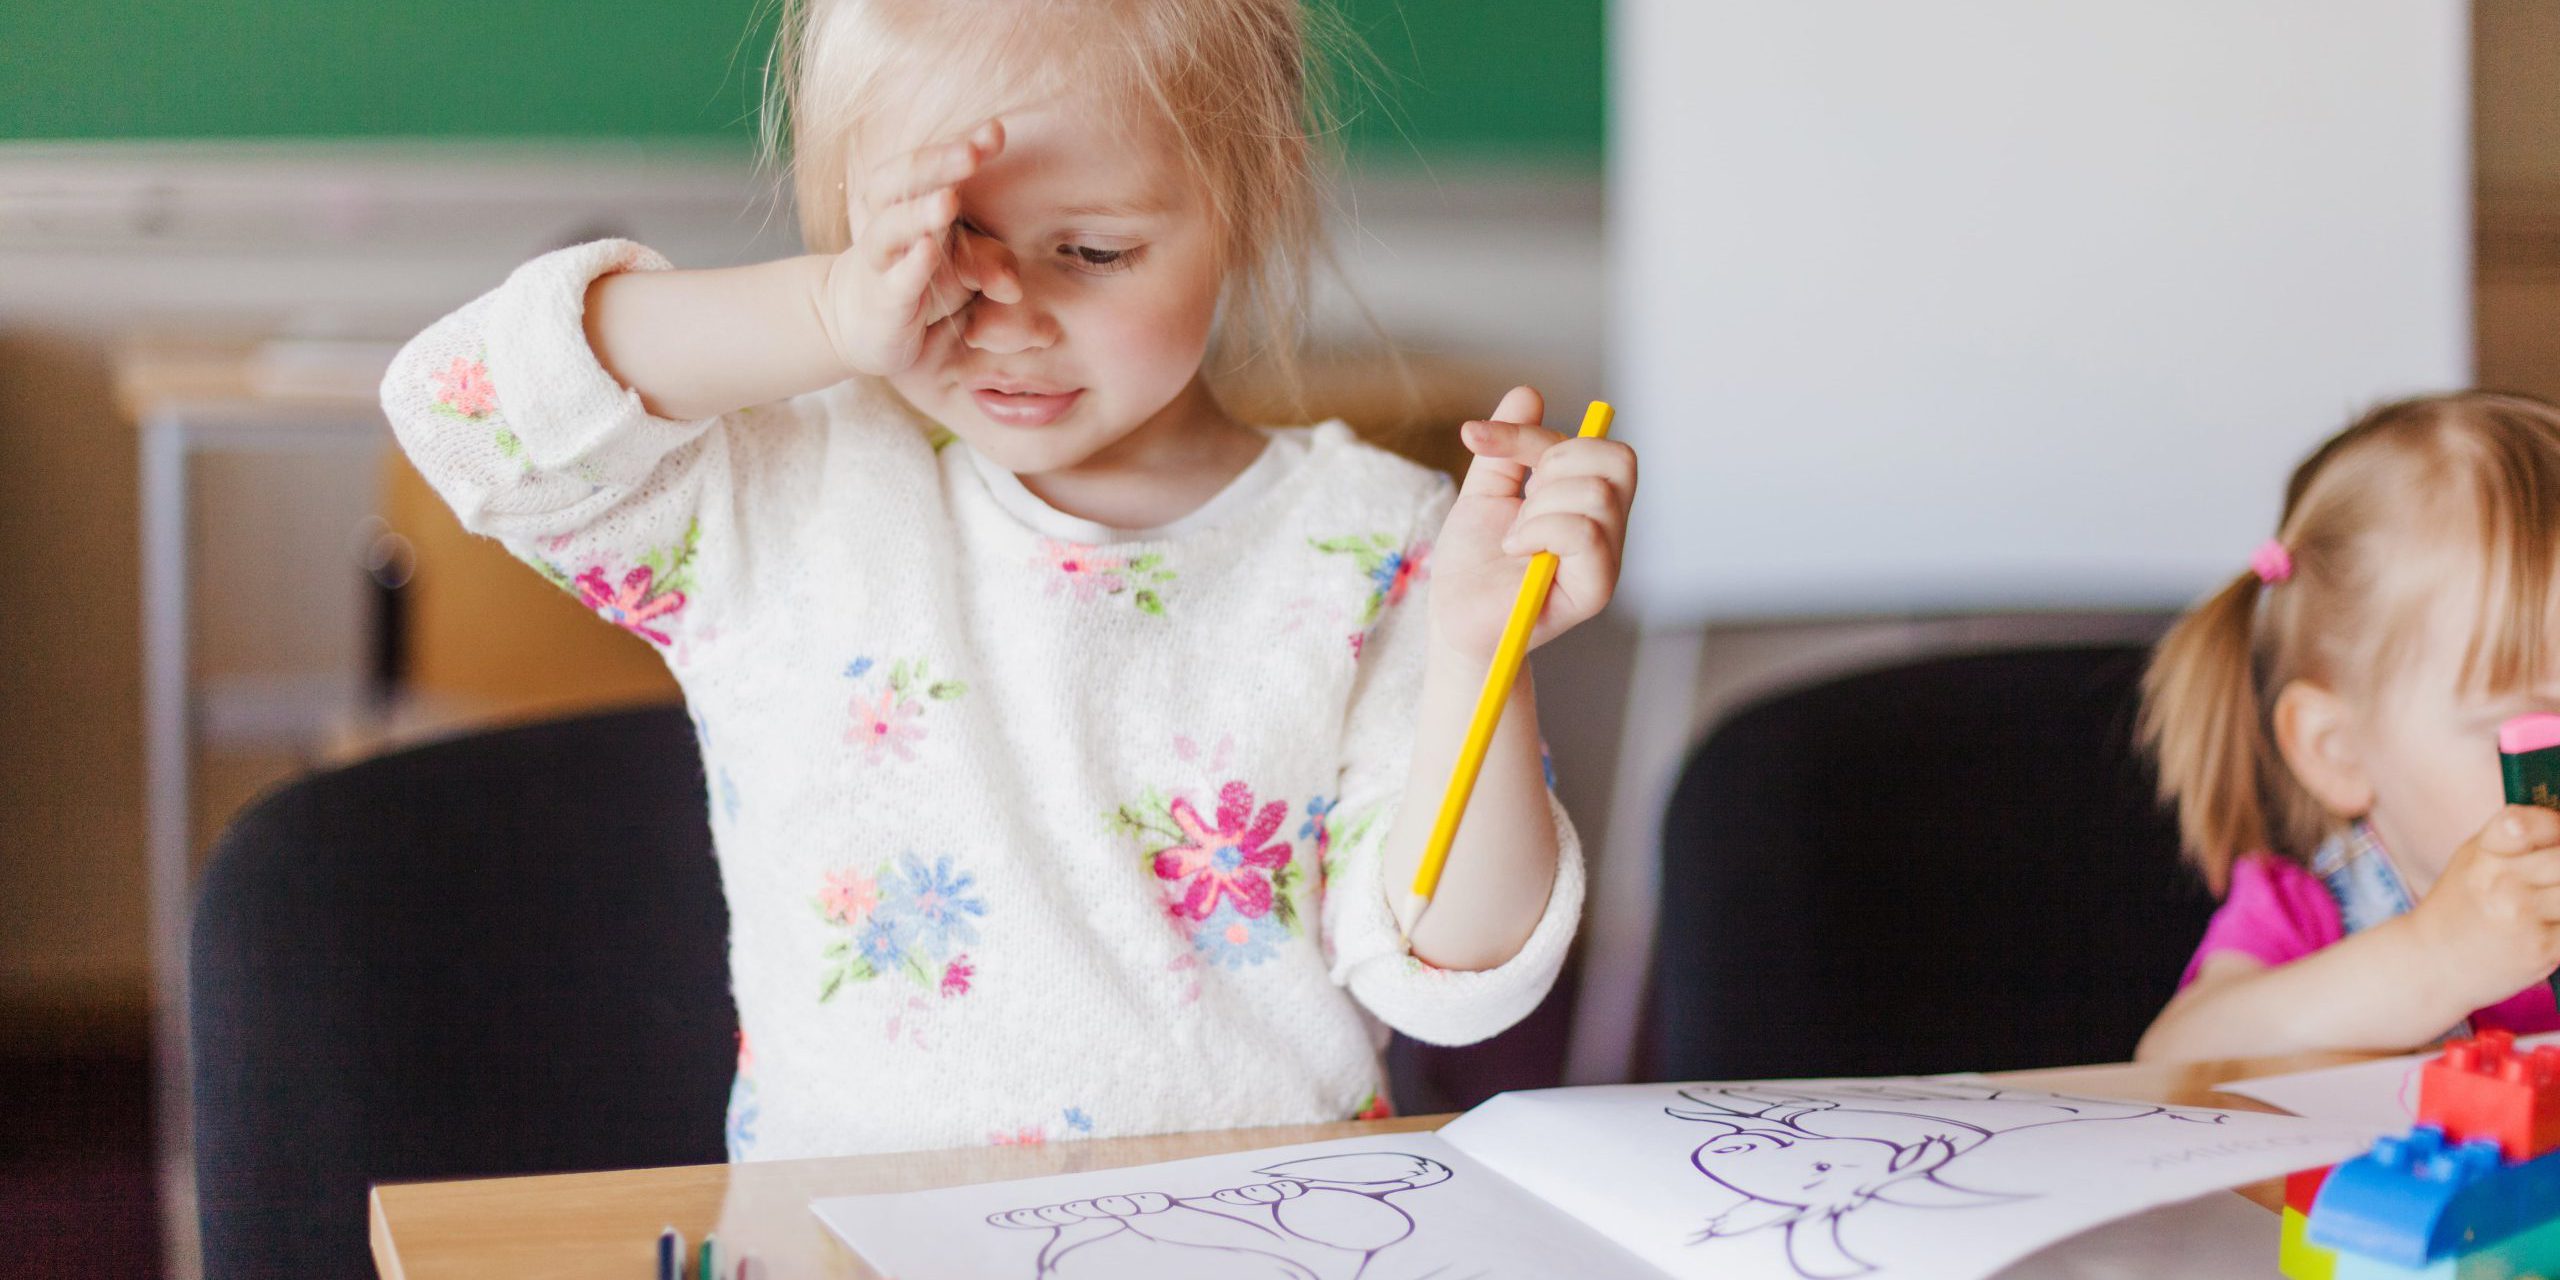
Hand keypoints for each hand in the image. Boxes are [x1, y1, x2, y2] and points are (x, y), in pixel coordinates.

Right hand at [813, 120, 1024, 376]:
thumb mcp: (961, 269)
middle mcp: (888, 222)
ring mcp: (881, 263)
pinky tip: (928, 251)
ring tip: (949, 199)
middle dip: (936, 164)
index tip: (995, 131)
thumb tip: (1014, 286)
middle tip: (971, 152)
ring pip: (890, 229)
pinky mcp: (881, 303)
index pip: (931, 166)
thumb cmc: (918, 282)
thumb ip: (990, 263)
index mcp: (905, 200)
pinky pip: (894, 282)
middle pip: (901, 182)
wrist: (857, 326)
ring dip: (919, 212)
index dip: (961, 145)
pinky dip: (910, 267)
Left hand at [1428, 386, 1637, 662]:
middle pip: (1618, 459)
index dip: (1532, 435)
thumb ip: (1508, 447)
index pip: (1592, 444)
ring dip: (1541, 506)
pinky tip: (1517, 550)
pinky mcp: (1595, 590)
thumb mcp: (1484, 492)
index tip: (1474, 437)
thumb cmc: (1473, 564)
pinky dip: (1542, 530)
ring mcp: (1607, 560)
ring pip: (1600, 493)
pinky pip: (1588, 533)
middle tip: (1518, 504)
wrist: (1455, 620)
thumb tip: (1529, 394)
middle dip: (1553, 465)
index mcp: (1590, 502)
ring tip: (1515, 537)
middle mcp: (1609, 528)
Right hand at [2408, 806, 2559, 1009]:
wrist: (2430, 966)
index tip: (2554, 840)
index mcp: (2482, 854)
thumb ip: (2517, 843)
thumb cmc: (2458, 909)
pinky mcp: (2543, 950)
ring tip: (2548, 905)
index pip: (2527, 823)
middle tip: (2550, 882)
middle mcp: (2501, 883)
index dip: (2553, 827)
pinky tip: (2550, 926)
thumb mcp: (2472, 861)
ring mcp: (2522, 917)